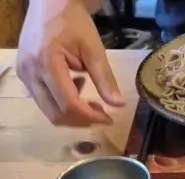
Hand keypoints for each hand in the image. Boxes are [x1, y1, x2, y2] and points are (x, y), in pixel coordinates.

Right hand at [16, 0, 124, 125]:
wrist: (51, 1)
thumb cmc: (73, 20)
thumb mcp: (93, 47)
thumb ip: (104, 78)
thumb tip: (119, 105)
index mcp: (46, 62)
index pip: (69, 104)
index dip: (90, 117)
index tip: (108, 118)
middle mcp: (30, 72)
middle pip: (55, 114)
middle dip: (80, 120)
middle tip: (100, 112)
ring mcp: (24, 74)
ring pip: (48, 111)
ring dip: (71, 112)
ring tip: (88, 97)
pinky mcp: (23, 75)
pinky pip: (42, 101)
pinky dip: (60, 103)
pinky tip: (74, 86)